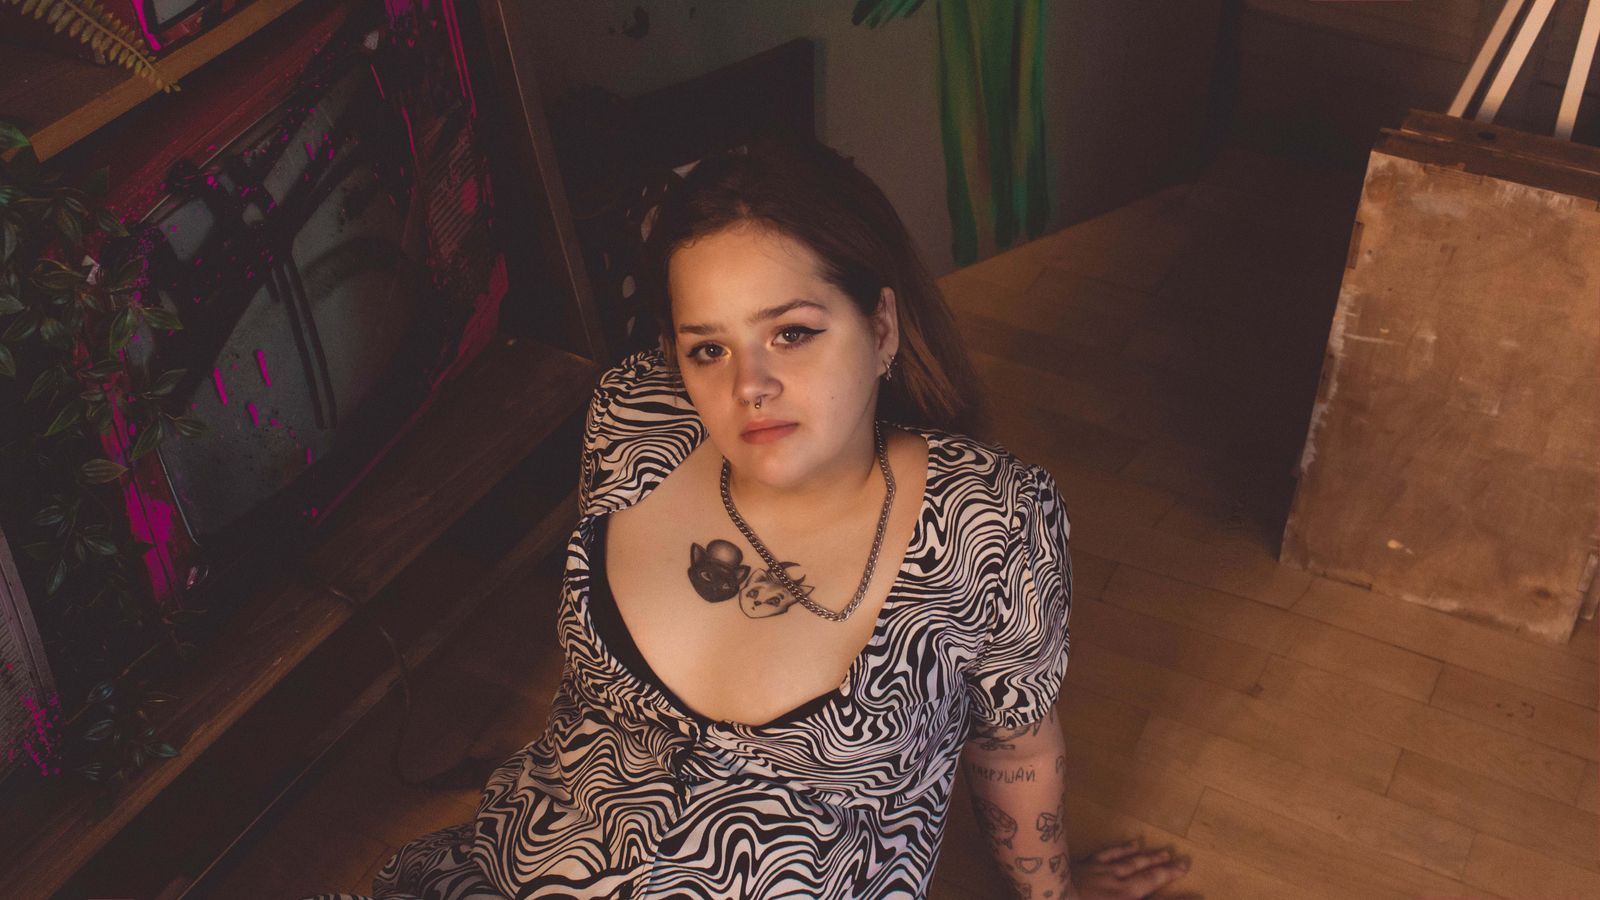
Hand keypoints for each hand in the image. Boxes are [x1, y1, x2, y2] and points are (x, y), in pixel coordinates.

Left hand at [1065, 840, 1189, 898]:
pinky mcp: (1085, 864)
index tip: (1193, 885)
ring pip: (1130, 861)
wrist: (1048, 895)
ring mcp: (1101, 871)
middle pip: (1146, 874)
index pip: (1154, 889)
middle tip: (1183, 861)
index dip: (1171, 883)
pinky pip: (1108, 853)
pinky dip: (1122, 848)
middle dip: (1165, 869)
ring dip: (1148, 856)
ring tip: (1164, 851)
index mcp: (1125, 897)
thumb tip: (1148, 888)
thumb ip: (1138, 890)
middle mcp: (1118, 883)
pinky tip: (1132, 843)